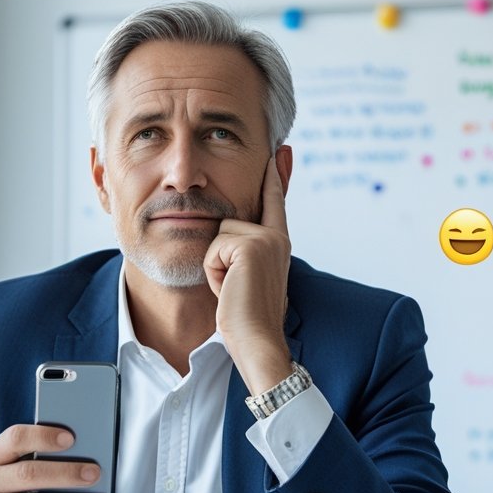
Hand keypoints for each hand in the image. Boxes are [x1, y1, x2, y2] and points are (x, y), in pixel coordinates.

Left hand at [204, 157, 293, 393]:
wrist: (258, 342)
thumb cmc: (248, 320)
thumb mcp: (248, 281)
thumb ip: (246, 255)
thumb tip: (230, 237)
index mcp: (279, 243)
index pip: (274, 201)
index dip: (275, 176)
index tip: (279, 150)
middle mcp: (277, 237)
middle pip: (228, 221)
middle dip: (219, 256)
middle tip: (236, 289)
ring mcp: (266, 239)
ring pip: (217, 234)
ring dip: (215, 265)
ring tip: (232, 290)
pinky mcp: (250, 246)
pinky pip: (213, 248)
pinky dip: (213, 273)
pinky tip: (229, 291)